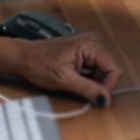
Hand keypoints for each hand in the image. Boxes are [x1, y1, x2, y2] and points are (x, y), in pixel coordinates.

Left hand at [0, 33, 124, 106]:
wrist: (24, 56)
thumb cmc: (39, 64)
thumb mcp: (64, 80)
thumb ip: (88, 89)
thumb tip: (105, 99)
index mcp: (91, 44)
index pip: (114, 69)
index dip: (107, 86)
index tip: (96, 96)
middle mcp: (94, 40)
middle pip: (111, 69)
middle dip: (100, 83)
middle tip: (81, 87)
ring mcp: (90, 44)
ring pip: (105, 69)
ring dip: (94, 80)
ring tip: (75, 80)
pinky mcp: (86, 49)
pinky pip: (97, 66)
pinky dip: (89, 76)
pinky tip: (76, 76)